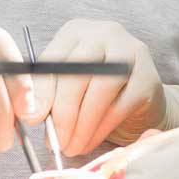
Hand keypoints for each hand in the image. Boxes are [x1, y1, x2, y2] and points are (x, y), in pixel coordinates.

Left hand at [33, 20, 178, 156]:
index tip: (31, 120)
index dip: (41, 93)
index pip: (52, 60)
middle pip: (76, 73)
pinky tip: (90, 142)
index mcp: (75, 31)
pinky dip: (101, 129)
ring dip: (82, 125)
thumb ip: (47, 96)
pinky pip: (119, 106)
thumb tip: (30, 116)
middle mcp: (103, 33)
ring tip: (72, 147)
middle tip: (55, 142)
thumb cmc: (94, 92)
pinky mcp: (147, 78)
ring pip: (99, 90)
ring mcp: (130, 52)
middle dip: (63, 113)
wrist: (140, 100)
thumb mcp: (66, 88)